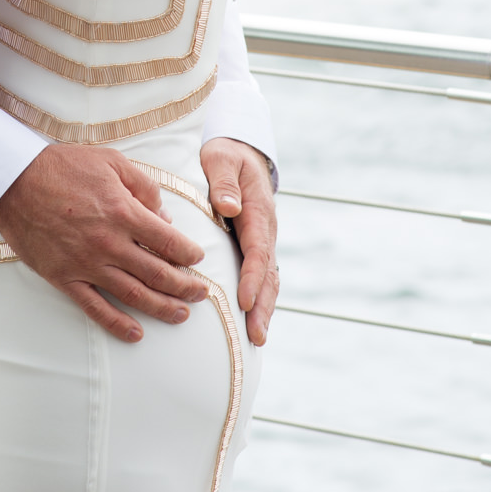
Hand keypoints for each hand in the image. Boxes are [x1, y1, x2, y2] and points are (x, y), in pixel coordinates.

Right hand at [0, 144, 207, 344]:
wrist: (13, 180)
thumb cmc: (62, 166)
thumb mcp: (111, 161)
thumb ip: (143, 187)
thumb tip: (164, 217)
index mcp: (123, 212)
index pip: (169, 242)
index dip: (189, 254)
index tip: (197, 259)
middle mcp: (109, 243)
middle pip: (158, 274)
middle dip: (185, 286)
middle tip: (200, 293)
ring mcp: (86, 264)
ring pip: (134, 295)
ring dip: (162, 308)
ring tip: (181, 314)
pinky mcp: (64, 277)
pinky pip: (95, 308)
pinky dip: (118, 324)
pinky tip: (136, 334)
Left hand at [200, 137, 278, 345]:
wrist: (241, 152)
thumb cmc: (226, 156)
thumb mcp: (221, 159)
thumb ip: (223, 181)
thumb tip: (228, 206)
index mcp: (257, 210)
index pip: (257, 249)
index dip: (252, 276)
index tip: (244, 299)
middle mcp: (265, 229)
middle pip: (268, 272)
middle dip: (263, 305)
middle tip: (256, 335)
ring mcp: (262, 239)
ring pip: (269, 279)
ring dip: (264, 308)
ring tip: (257, 339)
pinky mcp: (255, 245)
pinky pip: (262, 275)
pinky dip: (261, 299)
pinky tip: (253, 321)